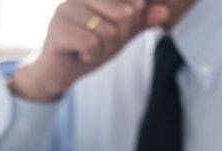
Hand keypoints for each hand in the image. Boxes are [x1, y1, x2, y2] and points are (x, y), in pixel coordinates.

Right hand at [9, 0, 169, 100]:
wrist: (57, 72)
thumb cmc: (86, 49)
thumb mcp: (118, 36)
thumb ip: (139, 23)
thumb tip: (163, 12)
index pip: (132, 3)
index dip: (131, 22)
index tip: (113, 32)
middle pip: (125, 14)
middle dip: (118, 37)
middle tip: (99, 45)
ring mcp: (65, 10)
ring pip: (108, 31)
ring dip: (103, 50)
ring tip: (87, 51)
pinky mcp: (57, 29)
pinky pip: (91, 43)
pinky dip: (90, 56)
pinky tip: (79, 55)